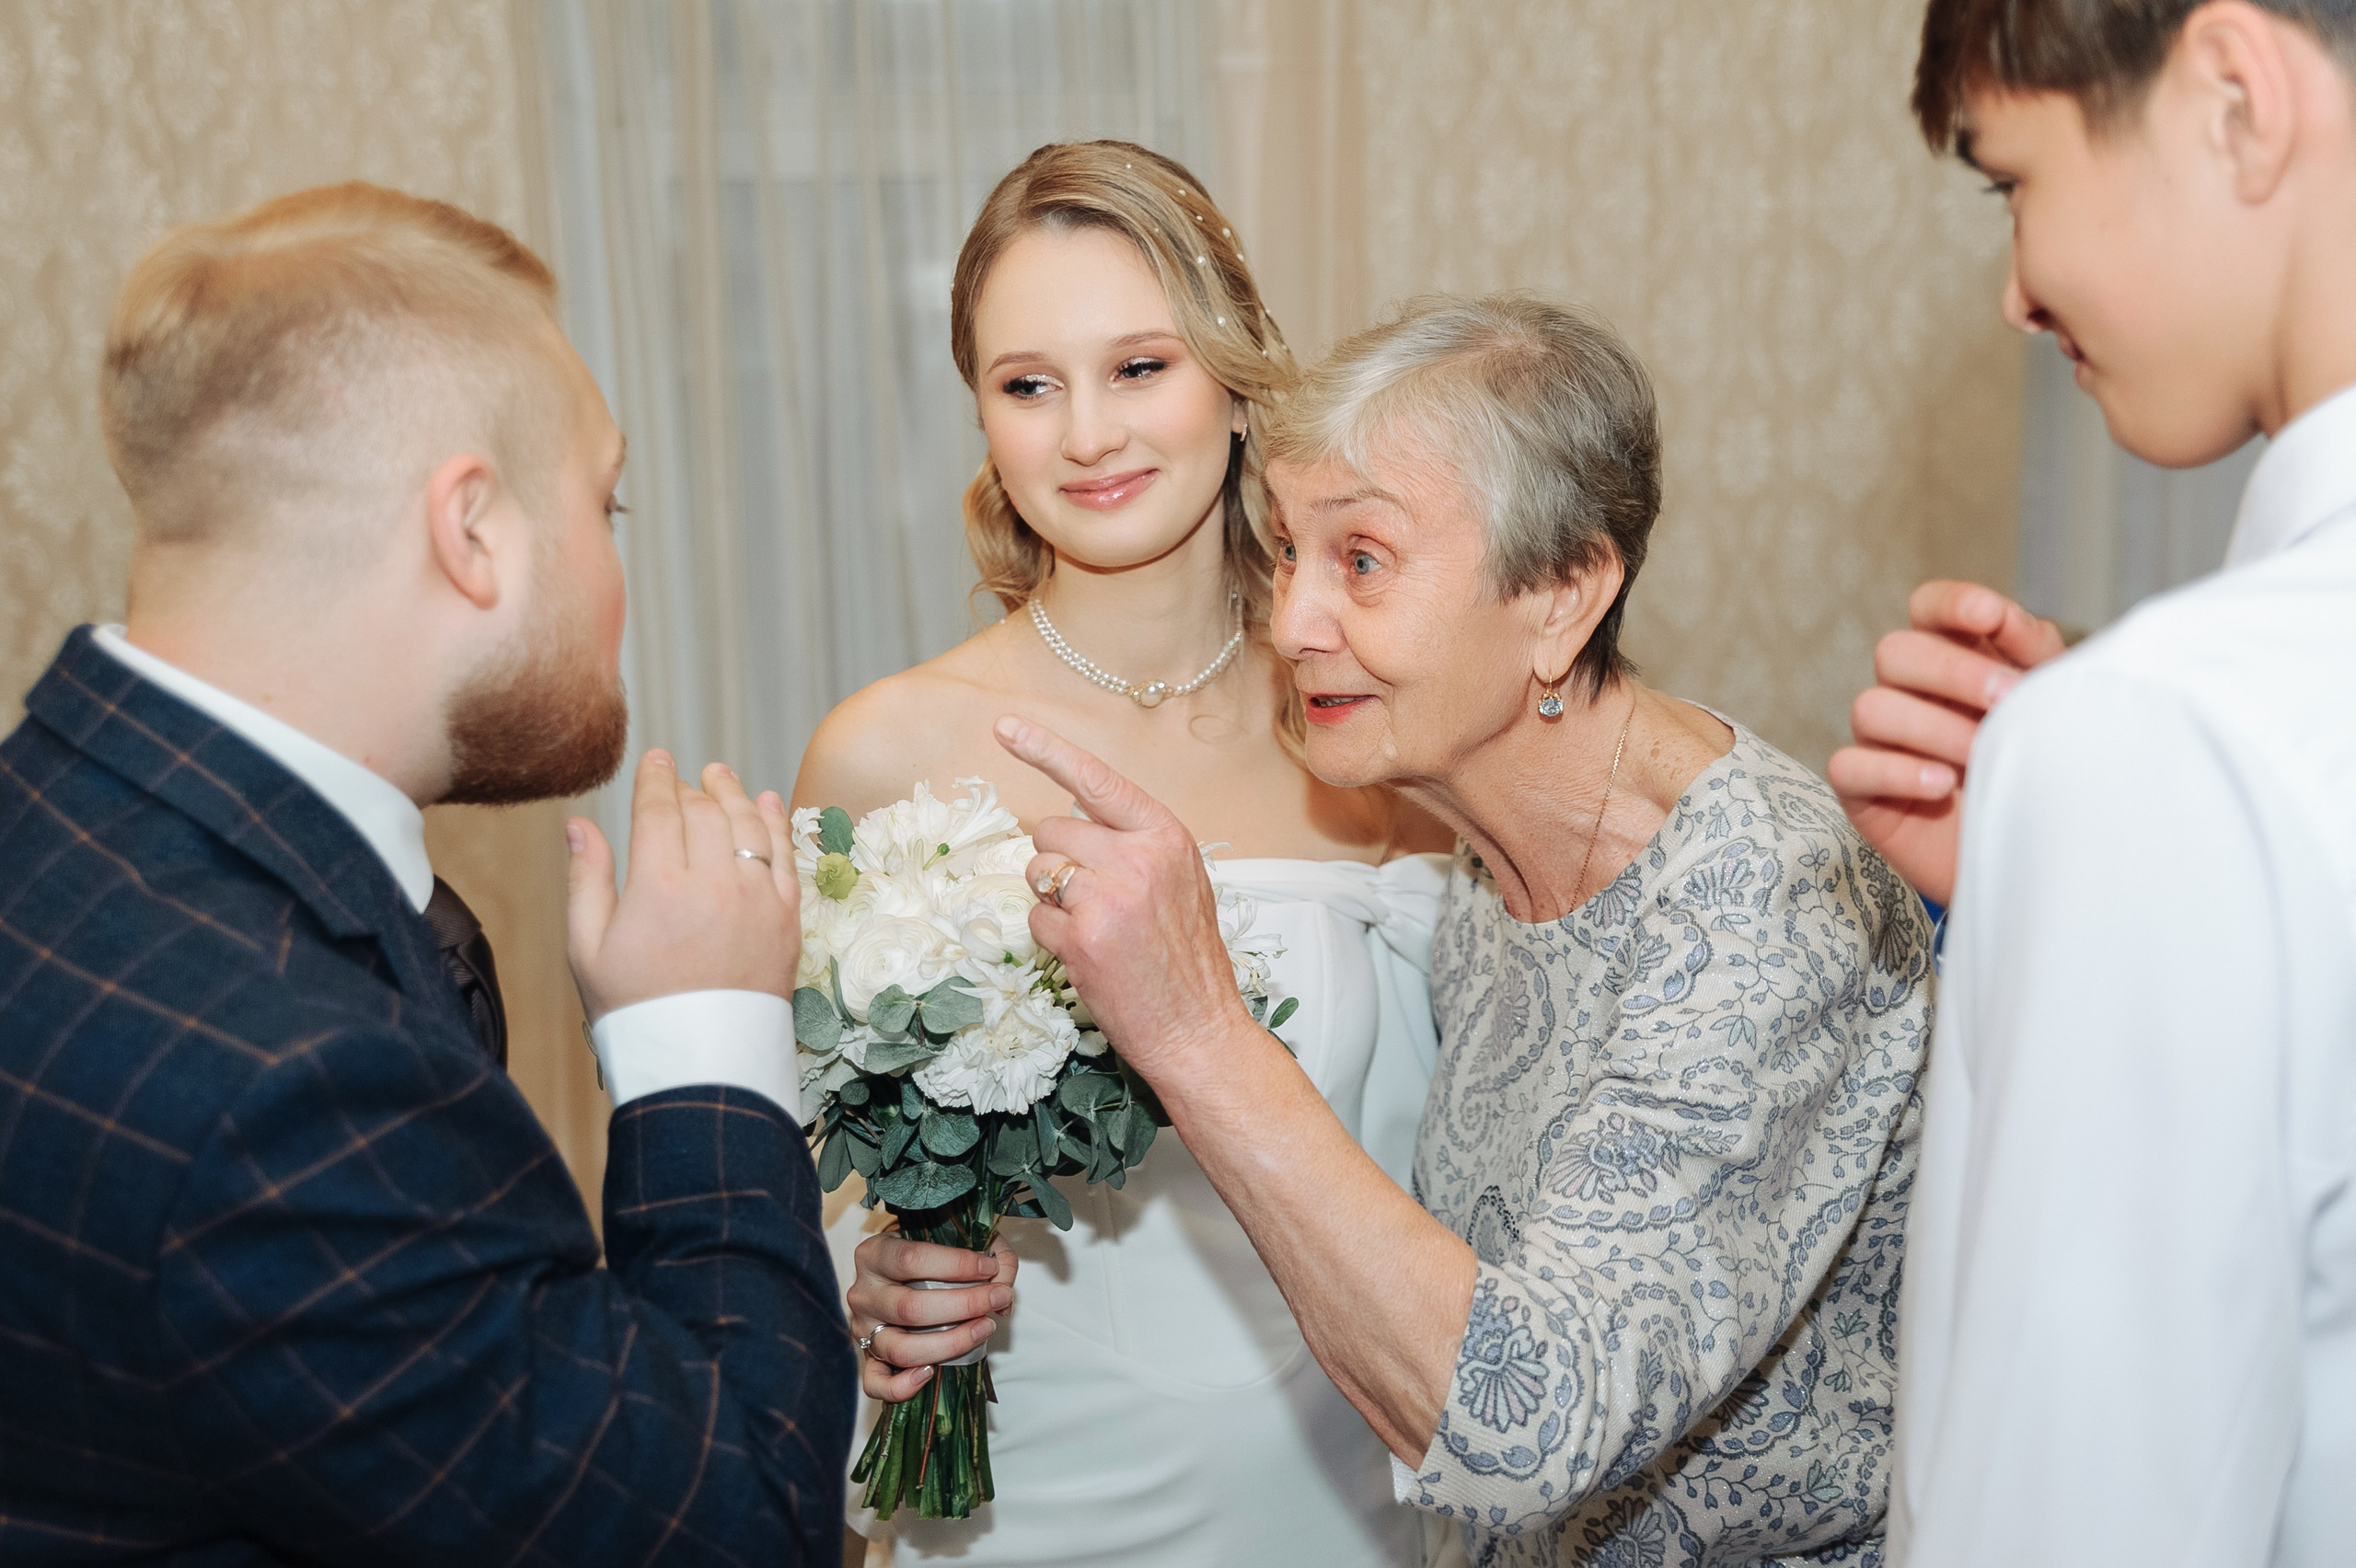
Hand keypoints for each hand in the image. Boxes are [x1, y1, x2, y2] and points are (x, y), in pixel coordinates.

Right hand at [564, 751, 799, 1020]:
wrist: (701, 1062)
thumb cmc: (635, 1009)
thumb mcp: (589, 949)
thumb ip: (586, 879)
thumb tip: (578, 823)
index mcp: (659, 888)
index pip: (660, 810)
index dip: (656, 779)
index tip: (655, 760)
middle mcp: (714, 885)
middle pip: (705, 812)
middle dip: (691, 787)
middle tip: (683, 777)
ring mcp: (758, 900)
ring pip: (749, 824)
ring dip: (734, 794)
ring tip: (720, 778)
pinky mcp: (788, 920)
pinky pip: (786, 856)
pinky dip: (777, 822)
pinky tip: (767, 802)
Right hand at [846, 1231, 1016, 1403]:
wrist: (899, 1271)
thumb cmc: (930, 1254)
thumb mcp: (955, 1237)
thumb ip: (989, 1253)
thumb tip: (1003, 1289)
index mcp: (875, 1254)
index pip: (911, 1259)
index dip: (956, 1265)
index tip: (989, 1268)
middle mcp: (864, 1293)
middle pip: (910, 1308)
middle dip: (964, 1305)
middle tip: (998, 1298)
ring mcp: (863, 1329)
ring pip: (901, 1349)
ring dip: (951, 1343)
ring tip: (984, 1328)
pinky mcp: (868, 1358)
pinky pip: (876, 1383)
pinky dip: (903, 1386)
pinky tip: (931, 1372)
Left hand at [994, 716, 1253, 1085]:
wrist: (1199, 1029)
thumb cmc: (1186, 958)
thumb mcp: (1180, 881)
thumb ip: (1134, 845)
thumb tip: (1072, 823)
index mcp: (1166, 837)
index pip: (1096, 780)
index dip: (1046, 750)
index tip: (1005, 727)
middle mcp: (1138, 859)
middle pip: (1051, 830)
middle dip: (1057, 861)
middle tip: (1090, 897)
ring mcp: (1108, 899)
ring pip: (1037, 872)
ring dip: (1051, 899)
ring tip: (1092, 927)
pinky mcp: (1081, 939)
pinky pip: (1034, 919)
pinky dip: (1050, 937)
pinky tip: (1086, 954)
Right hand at [1828, 581, 2065, 903]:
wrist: (2034, 858)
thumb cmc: (2041, 774)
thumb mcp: (2051, 707)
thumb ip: (2034, 655)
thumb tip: (2005, 617)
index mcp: (1953, 661)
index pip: (1929, 609)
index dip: (1951, 603)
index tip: (1991, 616)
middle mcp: (1908, 694)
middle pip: (1895, 651)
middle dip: (1954, 672)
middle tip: (2006, 702)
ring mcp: (1880, 743)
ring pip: (1870, 707)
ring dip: (1933, 728)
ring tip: (1980, 757)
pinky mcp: (1862, 793)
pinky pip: (1849, 766)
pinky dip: (1896, 771)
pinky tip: (1942, 786)